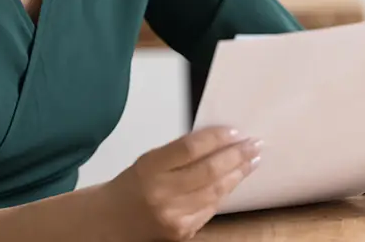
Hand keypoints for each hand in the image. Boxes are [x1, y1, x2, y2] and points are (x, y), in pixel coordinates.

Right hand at [101, 126, 261, 240]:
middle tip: (254, 145)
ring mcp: (173, 216)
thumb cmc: (131, 186)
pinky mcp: (183, 232)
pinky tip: (234, 181)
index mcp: (149, 168)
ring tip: (252, 161)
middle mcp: (161, 194)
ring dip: (238, 174)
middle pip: (208, 171)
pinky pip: (211, 209)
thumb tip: (217, 141)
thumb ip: (179, 153)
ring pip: (215, 192)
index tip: (235, 132)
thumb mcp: (148, 161)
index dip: (216, 138)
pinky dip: (225, 193)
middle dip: (236, 156)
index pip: (190, 149)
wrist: (109, 221)